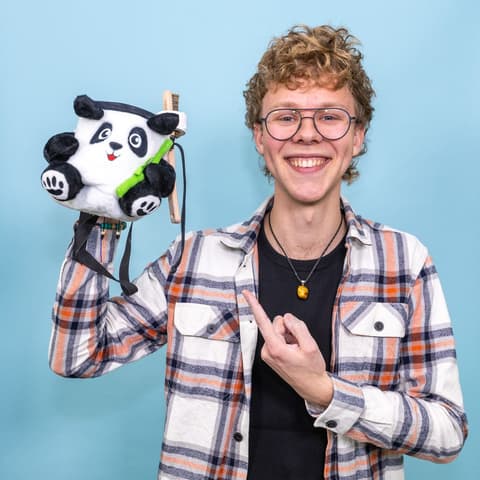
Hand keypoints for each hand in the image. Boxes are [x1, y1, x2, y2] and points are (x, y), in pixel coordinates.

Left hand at [243, 290, 332, 406]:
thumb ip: (298, 327)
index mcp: (275, 348)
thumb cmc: (311, 369)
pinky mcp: (270, 353)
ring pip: (278, 330)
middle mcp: (267, 350)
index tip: (246, 293)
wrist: (312, 386)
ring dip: (289, 336)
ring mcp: (268, 353)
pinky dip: (287, 340)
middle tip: (299, 342)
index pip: (262, 321)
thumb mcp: (310, 345)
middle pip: (276, 323)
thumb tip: (287, 317)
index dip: (254, 305)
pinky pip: (279, 337)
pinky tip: (293, 350)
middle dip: (289, 328)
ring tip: (297, 349)